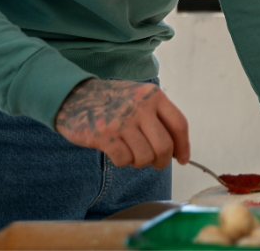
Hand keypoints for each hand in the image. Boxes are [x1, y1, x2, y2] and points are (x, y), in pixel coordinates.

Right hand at [55, 78, 189, 169]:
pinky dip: (123, 161)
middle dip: (162, 161)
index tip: (183, 159)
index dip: (184, 146)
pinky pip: (124, 160)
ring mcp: (122, 121)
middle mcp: (140, 107)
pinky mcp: (104, 135)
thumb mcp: (140, 98)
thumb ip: (158, 117)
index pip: (179, 125)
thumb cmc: (113, 101)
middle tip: (155, 163)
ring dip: (140, 162)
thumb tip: (177, 149)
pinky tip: (117, 152)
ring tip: (132, 153)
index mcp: (153, 96)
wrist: (75, 96)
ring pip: (145, 157)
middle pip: (164, 146)